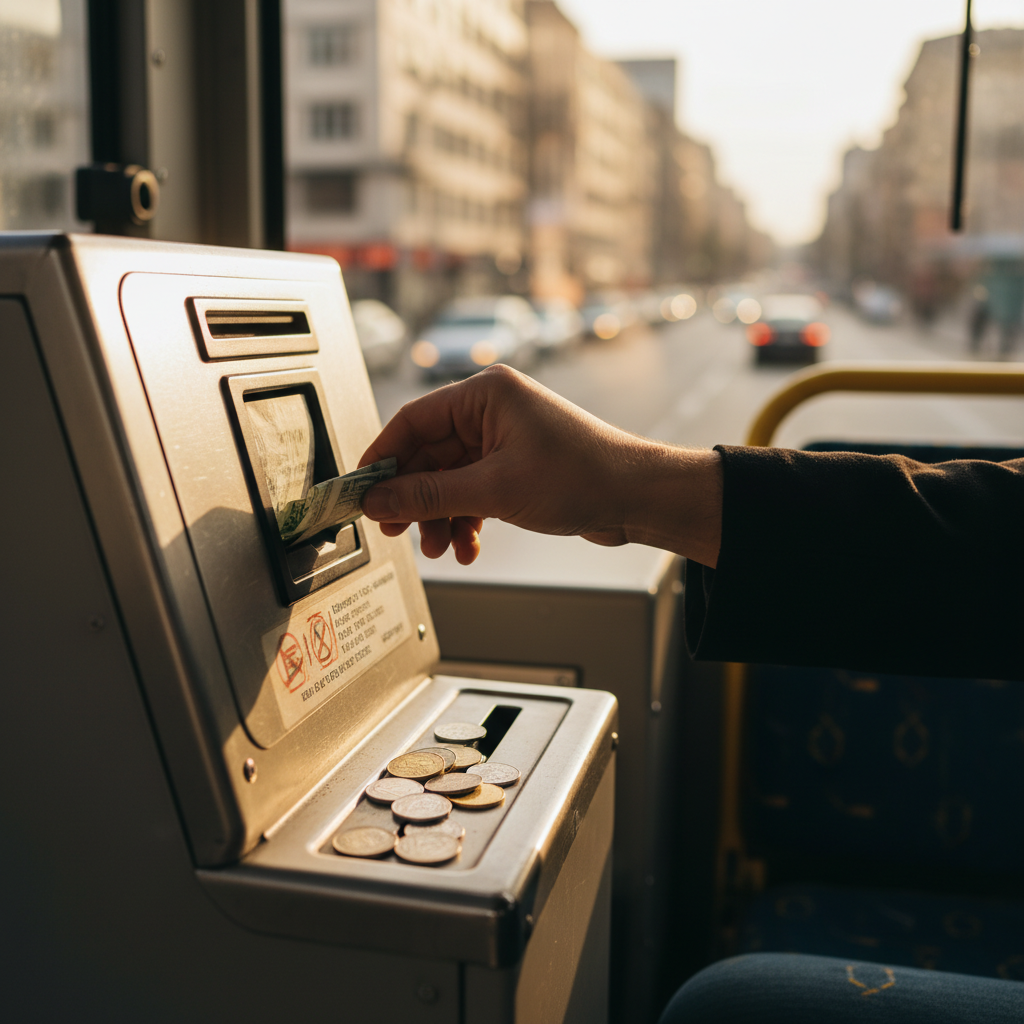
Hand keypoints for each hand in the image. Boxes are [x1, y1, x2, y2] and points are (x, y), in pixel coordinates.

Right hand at [359, 365, 722, 565]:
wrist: (638, 499)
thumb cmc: (586, 475)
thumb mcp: (495, 490)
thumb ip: (429, 495)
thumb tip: (379, 500)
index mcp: (486, 394)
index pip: (411, 421)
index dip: (382, 459)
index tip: (361, 492)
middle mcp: (492, 411)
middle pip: (427, 455)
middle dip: (414, 499)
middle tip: (396, 530)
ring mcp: (504, 440)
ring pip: (448, 480)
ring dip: (440, 516)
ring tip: (439, 548)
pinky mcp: (515, 468)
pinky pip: (472, 493)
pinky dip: (465, 520)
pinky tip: (466, 547)